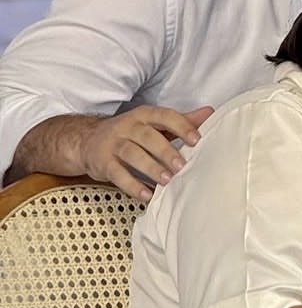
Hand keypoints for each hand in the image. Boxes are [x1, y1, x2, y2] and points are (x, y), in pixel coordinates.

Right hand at [83, 105, 213, 202]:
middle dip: (165, 151)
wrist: (86, 140)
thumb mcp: (153, 123)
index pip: (164, 116)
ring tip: (167, 180)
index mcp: (144, 115)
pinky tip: (147, 195)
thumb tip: (209, 112)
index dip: (180, 126)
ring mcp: (112, 144)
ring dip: (150, 167)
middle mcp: (127, 126)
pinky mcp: (102, 163)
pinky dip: (132, 186)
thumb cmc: (129, 132)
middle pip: (147, 136)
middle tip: (181, 166)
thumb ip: (180, 121)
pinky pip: (117, 174)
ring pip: (132, 154)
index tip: (196, 140)